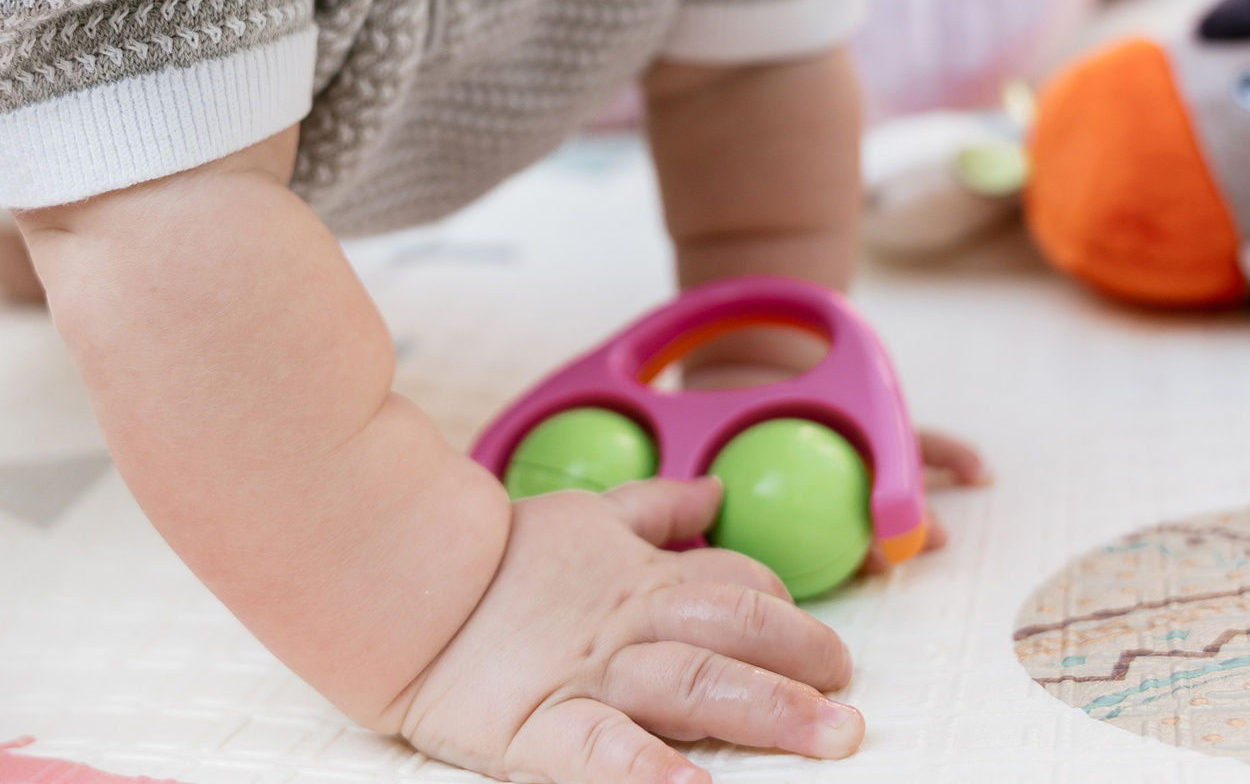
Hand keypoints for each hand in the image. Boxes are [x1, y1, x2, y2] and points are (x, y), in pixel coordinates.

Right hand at [385, 477, 860, 783]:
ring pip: (693, 681)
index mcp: (645, 576)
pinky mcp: (541, 732)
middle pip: (735, 630)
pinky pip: (604, 754)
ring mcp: (591, 677)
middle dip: (804, 663)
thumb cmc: (496, 558)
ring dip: (765, 710)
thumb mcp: (586, 517)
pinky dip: (652, 774)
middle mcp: (630, 623)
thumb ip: (657, 508)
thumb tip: (715, 493)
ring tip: (826, 739)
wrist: (398, 584)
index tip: (826, 652)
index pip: (738, 587)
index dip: (789, 615)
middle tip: (852, 704)